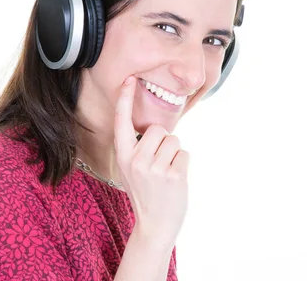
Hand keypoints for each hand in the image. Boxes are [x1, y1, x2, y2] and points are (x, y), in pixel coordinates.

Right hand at [114, 76, 189, 247]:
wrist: (155, 226)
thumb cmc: (146, 194)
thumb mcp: (131, 170)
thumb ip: (139, 149)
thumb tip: (157, 130)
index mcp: (123, 156)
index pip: (122, 122)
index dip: (124, 99)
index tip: (129, 79)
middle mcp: (135, 160)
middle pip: (158, 129)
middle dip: (164, 142)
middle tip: (159, 164)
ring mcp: (154, 168)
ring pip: (174, 140)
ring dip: (175, 154)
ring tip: (166, 173)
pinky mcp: (173, 175)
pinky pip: (184, 153)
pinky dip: (183, 164)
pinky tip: (175, 180)